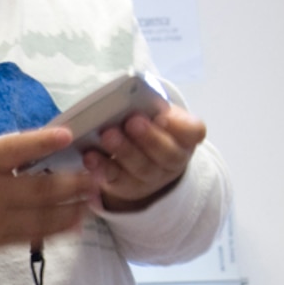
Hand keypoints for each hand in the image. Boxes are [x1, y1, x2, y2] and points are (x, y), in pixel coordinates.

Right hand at [0, 126, 95, 252]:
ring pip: (41, 218)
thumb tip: (40, 147)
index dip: (42, 142)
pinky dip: (56, 230)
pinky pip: (31, 236)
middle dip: (73, 184)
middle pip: (40, 190)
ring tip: (92, 201)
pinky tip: (75, 224)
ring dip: (71, 210)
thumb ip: (1, 153)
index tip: (68, 135)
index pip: (15, 150)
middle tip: (96, 177)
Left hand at [88, 104, 206, 209]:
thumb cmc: (149, 128)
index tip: (163, 116)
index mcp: (185, 138)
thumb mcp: (156, 115)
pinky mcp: (127, 187)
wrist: (142, 160)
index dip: (181, 126)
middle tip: (131, 122)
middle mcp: (173, 160)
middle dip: (149, 138)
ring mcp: (151, 178)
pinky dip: (102, 168)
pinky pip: (116, 180)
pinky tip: (90, 157)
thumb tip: (130, 97)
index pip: (194, 132)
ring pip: (141, 168)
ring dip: (124, 151)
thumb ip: (150, 108)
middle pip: (167, 154)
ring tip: (108, 136)